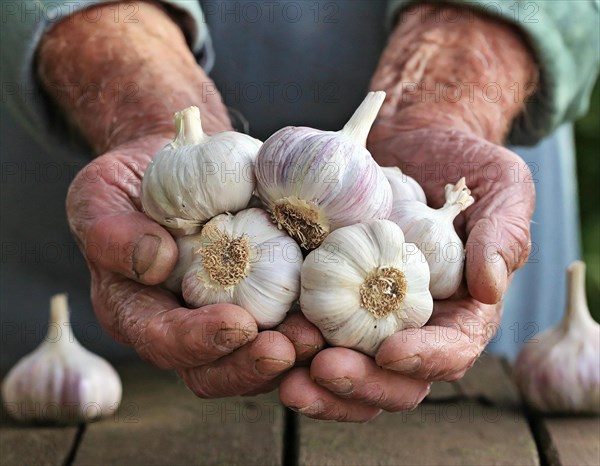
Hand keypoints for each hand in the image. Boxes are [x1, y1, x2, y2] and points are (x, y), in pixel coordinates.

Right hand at [67, 135, 304, 396]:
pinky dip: (314, 322)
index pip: (164, 342)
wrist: (179, 162)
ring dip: (293, 352)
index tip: (239, 324)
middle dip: (255, 363)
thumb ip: (110, 233)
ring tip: (321, 335)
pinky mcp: (265, 295)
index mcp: (139, 312)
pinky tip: (336, 311)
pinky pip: (290, 319)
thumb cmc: (131, 185)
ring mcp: (229, 313)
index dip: (199, 342)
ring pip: (260, 355)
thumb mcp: (99, 198)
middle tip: (292, 347)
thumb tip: (154, 261)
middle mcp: (186, 325)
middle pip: (217, 369)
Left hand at [278, 2, 537, 420]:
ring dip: (314, 378)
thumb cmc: (458, 162)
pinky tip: (261, 336)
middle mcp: (410, 323)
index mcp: (458, 311)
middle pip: (392, 378)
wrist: (406, 141)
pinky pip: (307, 331)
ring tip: (282, 364)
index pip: (451, 351)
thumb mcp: (500, 184)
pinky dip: (286, 341)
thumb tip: (490, 286)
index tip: (390, 352)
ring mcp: (364, 314)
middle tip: (322, 369)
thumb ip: (504, 233)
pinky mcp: (325, 296)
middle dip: (358, 383)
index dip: (424, 360)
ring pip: (345, 368)